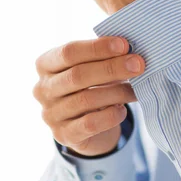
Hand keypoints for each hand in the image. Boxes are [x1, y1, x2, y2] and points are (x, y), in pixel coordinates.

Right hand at [32, 37, 144, 156]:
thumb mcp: (92, 68)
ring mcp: (51, 114)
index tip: (124, 45)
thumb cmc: (91, 87)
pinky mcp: (64, 135)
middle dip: (112, 68)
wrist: (88, 127)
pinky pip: (90, 124)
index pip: (69, 52)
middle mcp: (43, 89)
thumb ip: (104, 58)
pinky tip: (123, 109)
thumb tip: (131, 52)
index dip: (97, 48)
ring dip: (117, 92)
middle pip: (78, 75)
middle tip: (138, 65)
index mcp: (46, 65)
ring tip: (135, 89)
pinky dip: (110, 115)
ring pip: (86, 100)